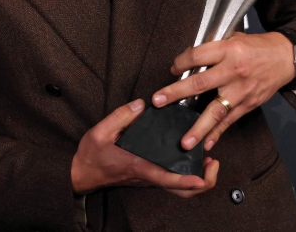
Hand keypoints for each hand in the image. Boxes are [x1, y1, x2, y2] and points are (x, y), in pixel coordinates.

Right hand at [70, 99, 219, 197]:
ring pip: (179, 188)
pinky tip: (192, 156)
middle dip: (203, 182)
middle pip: (181, 191)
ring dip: (199, 178)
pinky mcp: (149, 176)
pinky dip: (188, 173)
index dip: (186, 180)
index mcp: (138, 166)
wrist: (82, 174)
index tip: (201, 177)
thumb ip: (120, 116)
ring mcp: (150, 178)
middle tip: (212, 164)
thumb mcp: (100, 132)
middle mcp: (148, 176)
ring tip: (208, 159)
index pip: (166, 178)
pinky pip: (173, 180)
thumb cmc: (91, 156)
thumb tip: (141, 105)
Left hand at [151, 32, 295, 152]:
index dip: (180, 62)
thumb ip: (212, 49)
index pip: (197, 56)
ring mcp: (241, 91)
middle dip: (176, 93)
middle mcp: (234, 71)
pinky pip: (229, 121)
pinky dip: (217, 134)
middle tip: (158, 101)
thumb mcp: (234, 38)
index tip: (172, 69)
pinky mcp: (248, 105)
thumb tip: (188, 60)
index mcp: (228, 50)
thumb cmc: (257, 46)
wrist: (286, 57)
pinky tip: (206, 144)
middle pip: (200, 83)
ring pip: (216, 111)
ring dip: (198, 127)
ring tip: (184, 141)